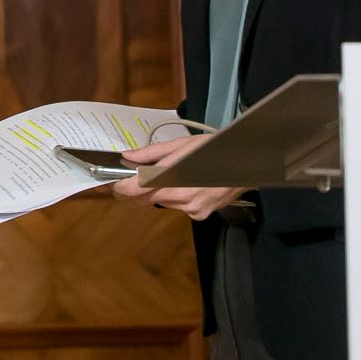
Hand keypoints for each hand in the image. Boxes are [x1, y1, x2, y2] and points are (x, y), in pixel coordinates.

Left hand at [110, 132, 245, 220]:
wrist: (248, 164)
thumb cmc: (214, 148)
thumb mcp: (182, 144)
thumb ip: (152, 153)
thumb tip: (127, 157)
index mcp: (174, 178)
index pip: (137, 190)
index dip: (121, 188)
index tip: (112, 183)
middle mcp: (181, 199)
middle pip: (148, 199)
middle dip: (138, 190)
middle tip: (130, 178)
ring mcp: (191, 209)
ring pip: (163, 203)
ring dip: (158, 192)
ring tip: (167, 175)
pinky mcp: (200, 215)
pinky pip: (179, 206)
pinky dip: (176, 196)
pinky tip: (187, 184)